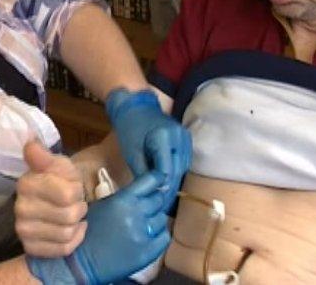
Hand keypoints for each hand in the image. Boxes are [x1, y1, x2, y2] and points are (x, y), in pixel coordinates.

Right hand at [15, 141, 86, 257]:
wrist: (63, 198)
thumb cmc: (62, 179)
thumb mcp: (58, 163)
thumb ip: (44, 156)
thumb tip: (31, 144)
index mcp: (26, 184)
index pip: (66, 195)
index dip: (77, 191)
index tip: (73, 186)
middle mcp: (20, 209)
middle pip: (68, 216)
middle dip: (78, 208)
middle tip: (75, 202)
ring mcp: (23, 230)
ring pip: (66, 234)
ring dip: (77, 224)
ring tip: (74, 215)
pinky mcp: (31, 248)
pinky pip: (62, 249)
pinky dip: (75, 240)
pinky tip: (74, 230)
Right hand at [26, 171, 169, 284]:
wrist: (81, 262)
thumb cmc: (86, 231)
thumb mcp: (101, 206)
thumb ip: (123, 197)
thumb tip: (141, 192)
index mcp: (123, 200)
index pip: (150, 181)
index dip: (157, 179)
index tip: (160, 179)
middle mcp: (136, 215)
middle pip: (158, 200)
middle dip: (154, 201)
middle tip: (148, 205)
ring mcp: (143, 234)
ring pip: (162, 219)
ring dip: (155, 219)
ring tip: (144, 224)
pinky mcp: (148, 253)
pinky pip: (164, 237)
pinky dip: (159, 235)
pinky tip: (149, 236)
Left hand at [106, 88, 191, 210]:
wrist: (135, 107)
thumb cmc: (130, 128)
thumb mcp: (131, 152)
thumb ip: (144, 172)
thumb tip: (154, 192)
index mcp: (164, 136)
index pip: (167, 170)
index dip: (161, 188)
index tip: (155, 202)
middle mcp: (179, 136)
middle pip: (177, 170)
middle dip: (169, 189)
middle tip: (161, 208)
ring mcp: (185, 137)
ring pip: (183, 168)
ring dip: (174, 183)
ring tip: (164, 200)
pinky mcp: (186, 140)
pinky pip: (183, 162)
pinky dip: (176, 173)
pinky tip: (168, 185)